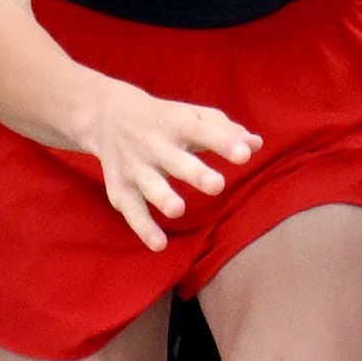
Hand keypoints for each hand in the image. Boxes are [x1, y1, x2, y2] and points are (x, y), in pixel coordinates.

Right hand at [67, 76, 255, 253]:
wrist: (106, 116)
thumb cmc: (164, 119)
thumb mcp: (192, 116)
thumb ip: (225, 130)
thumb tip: (256, 144)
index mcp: (177, 124)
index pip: (203, 131)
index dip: (223, 143)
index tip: (244, 154)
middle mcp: (155, 145)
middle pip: (176, 160)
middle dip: (194, 173)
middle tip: (216, 185)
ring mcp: (136, 166)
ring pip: (149, 184)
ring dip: (162, 197)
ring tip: (178, 210)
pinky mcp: (120, 187)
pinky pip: (131, 209)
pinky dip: (142, 227)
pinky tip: (159, 245)